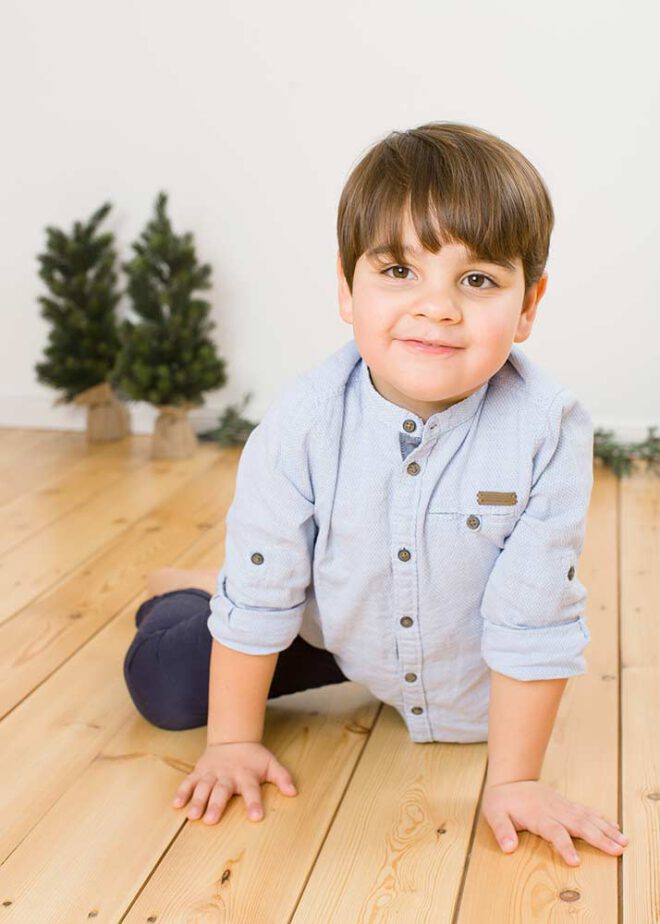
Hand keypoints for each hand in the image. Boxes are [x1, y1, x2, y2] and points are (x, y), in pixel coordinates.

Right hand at [171, 741, 297, 824]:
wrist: (233, 739)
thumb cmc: (253, 758)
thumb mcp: (271, 764)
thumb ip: (282, 777)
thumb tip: (293, 792)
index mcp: (246, 774)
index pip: (252, 789)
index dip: (254, 803)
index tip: (255, 817)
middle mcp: (228, 774)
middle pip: (222, 790)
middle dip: (216, 805)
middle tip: (211, 821)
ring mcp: (212, 773)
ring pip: (203, 787)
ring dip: (197, 801)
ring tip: (192, 816)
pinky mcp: (199, 772)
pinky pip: (189, 781)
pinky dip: (182, 792)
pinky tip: (176, 805)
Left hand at [481, 780, 629, 865]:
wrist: (509, 778)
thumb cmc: (501, 800)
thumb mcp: (493, 814)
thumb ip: (501, 830)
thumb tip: (508, 847)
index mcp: (537, 815)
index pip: (554, 832)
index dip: (564, 846)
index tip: (575, 861)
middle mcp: (554, 810)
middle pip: (579, 825)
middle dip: (598, 838)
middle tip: (617, 851)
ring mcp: (562, 806)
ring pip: (587, 818)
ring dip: (606, 830)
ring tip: (624, 842)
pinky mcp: (566, 804)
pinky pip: (587, 811)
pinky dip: (602, 819)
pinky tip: (615, 828)